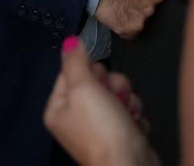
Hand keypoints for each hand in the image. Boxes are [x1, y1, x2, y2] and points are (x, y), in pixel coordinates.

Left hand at [44, 37, 158, 165]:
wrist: (129, 165)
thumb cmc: (102, 130)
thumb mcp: (84, 88)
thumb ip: (76, 61)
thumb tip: (70, 41)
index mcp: (58, 108)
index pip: (72, 71)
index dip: (90, 70)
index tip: (97, 80)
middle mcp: (76, 117)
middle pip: (98, 80)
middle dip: (113, 86)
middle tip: (113, 98)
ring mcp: (99, 126)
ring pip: (118, 93)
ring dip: (128, 100)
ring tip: (127, 115)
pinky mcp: (120, 133)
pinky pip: (130, 110)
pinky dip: (134, 116)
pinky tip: (133, 126)